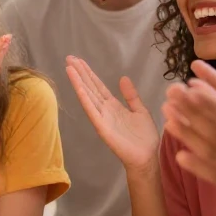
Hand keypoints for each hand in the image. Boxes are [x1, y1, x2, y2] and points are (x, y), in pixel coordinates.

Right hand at [65, 55, 158, 173]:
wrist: (146, 157)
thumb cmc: (144, 138)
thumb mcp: (140, 110)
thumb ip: (131, 96)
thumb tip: (123, 78)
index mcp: (113, 105)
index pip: (98, 85)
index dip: (89, 73)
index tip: (79, 61)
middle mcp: (104, 109)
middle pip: (90, 87)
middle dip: (80, 72)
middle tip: (69, 57)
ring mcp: (102, 117)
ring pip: (88, 96)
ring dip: (78, 82)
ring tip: (69, 67)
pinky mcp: (102, 126)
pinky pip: (92, 110)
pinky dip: (84, 98)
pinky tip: (78, 87)